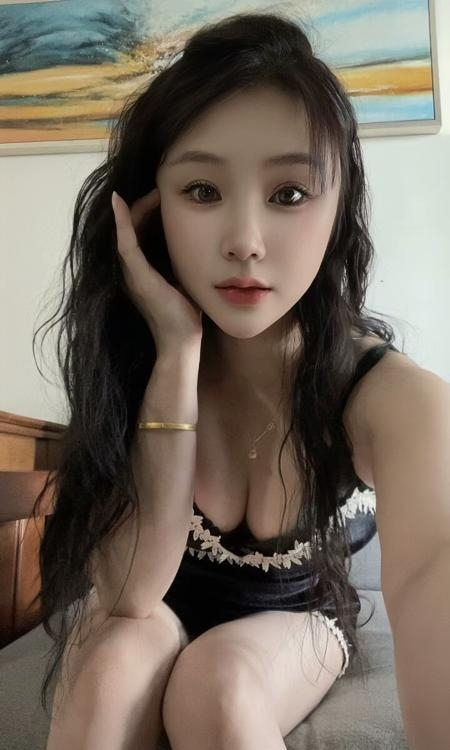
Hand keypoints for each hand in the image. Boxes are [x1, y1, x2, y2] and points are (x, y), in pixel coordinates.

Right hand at [112, 189, 203, 354]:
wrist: (181, 341)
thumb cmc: (185, 314)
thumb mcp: (183, 279)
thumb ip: (182, 262)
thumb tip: (197, 245)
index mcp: (142, 269)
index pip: (139, 231)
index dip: (147, 209)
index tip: (163, 193)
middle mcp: (132, 269)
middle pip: (132, 227)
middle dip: (143, 204)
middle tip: (160, 187)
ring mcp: (132, 273)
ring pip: (126, 231)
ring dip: (135, 207)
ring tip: (153, 190)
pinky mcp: (137, 277)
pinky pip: (125, 244)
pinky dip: (121, 222)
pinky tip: (120, 202)